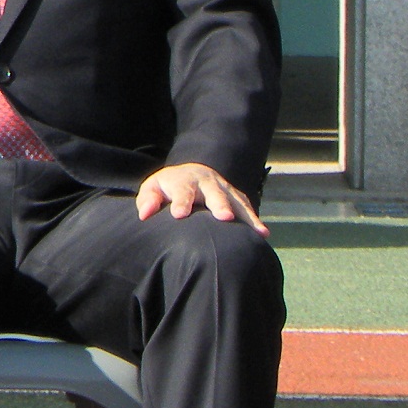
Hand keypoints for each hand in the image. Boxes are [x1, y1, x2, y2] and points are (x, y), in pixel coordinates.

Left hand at [135, 162, 267, 233]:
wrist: (191, 173)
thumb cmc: (168, 188)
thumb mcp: (154, 189)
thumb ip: (148, 200)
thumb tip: (144, 214)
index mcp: (183, 181)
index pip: (182, 192)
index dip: (181, 203)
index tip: (179, 215)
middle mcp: (207, 183)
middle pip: (214, 193)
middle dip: (219, 204)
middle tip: (224, 217)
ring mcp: (224, 189)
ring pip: (236, 201)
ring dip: (245, 215)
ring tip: (256, 231)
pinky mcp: (236, 197)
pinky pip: (247, 208)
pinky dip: (255, 220)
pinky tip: (263, 234)